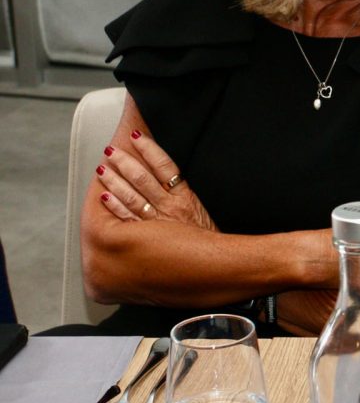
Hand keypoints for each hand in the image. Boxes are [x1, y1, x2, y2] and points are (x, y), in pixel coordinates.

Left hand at [95, 129, 216, 230]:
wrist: (214, 267)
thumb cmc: (206, 240)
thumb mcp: (200, 210)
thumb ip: (182, 193)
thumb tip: (167, 175)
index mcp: (185, 197)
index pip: (165, 165)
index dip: (149, 149)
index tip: (135, 136)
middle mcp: (170, 207)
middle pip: (143, 178)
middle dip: (125, 161)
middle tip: (110, 150)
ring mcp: (158, 223)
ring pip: (132, 196)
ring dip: (115, 180)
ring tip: (102, 168)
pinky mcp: (150, 238)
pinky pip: (128, 219)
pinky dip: (115, 206)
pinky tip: (104, 196)